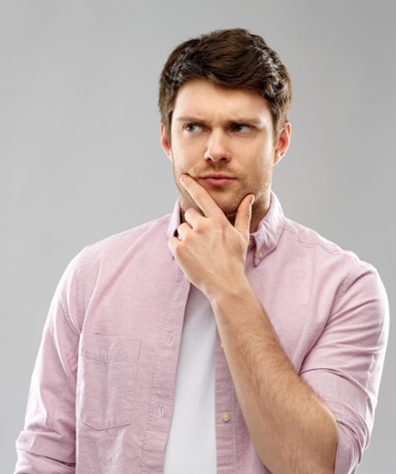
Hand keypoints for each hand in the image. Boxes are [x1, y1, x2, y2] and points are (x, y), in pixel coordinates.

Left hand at [168, 174, 254, 298]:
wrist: (225, 284)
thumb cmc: (235, 260)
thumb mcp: (242, 236)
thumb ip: (243, 214)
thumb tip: (249, 197)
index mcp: (217, 220)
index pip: (202, 197)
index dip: (192, 185)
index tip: (183, 177)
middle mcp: (203, 226)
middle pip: (189, 214)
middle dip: (194, 224)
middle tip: (204, 240)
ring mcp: (190, 238)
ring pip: (182, 228)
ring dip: (187, 237)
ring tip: (199, 251)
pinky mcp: (179, 250)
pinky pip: (173, 241)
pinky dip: (178, 248)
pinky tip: (191, 257)